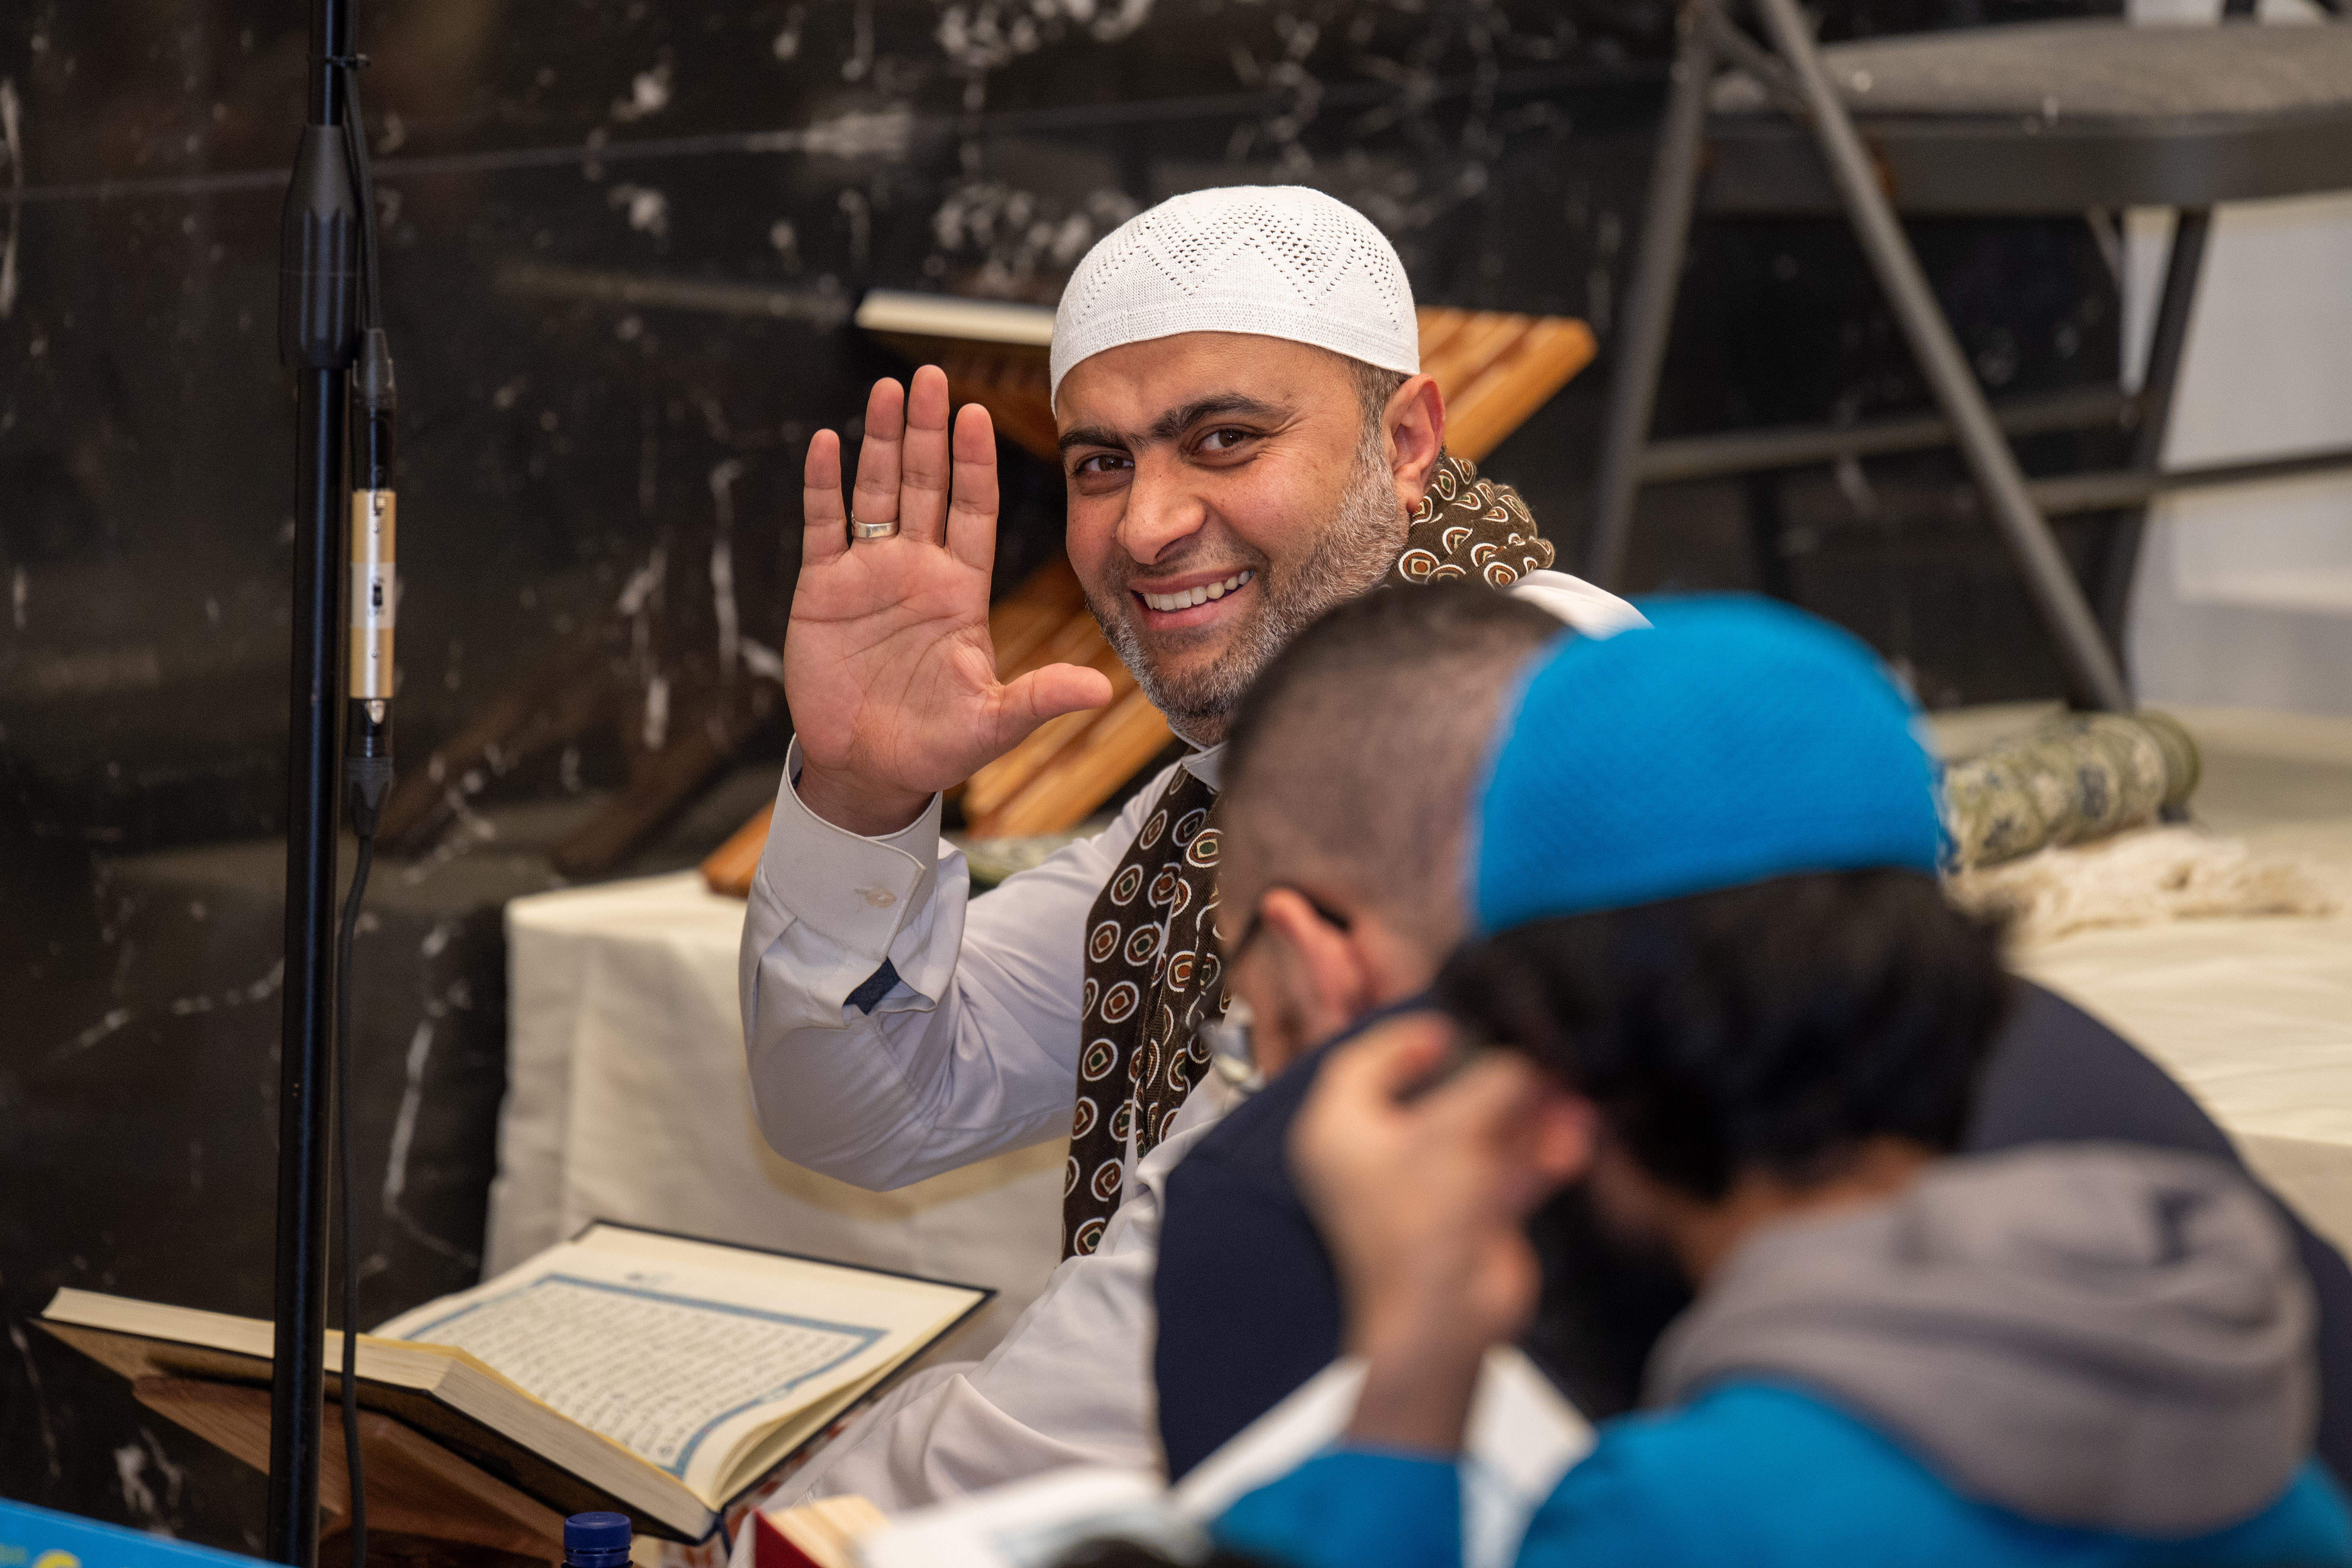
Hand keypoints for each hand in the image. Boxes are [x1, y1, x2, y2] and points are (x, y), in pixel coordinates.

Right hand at [786, 367, 1113, 834]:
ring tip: (885, 390)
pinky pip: (824, 526)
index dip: (973, 462)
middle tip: (930, 374)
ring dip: (878, 441)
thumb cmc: (935, 746)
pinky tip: (827, 444)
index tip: (976, 413)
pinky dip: (823, 486)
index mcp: (960, 589)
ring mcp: (868, 574)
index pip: (972, 508)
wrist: (870, 771)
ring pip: (875, 491)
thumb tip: (1100, 691)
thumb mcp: (993, 722)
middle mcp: (916, 569)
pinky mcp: (823, 590)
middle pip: (924, 484)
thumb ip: (1039, 697)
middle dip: (926, 430)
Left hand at [1290, 1016, 1592, 1452]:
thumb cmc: (1417, 1227)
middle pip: (1438, 1096)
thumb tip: (1524, 1061)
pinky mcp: (1470, 1217)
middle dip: (1495, 1080)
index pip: (1363, 1064)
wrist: (1440, 1324)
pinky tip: (1574, 1140)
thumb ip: (1491, 1085)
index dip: (1407, 1039)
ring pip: (1482, 1133)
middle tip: (1536, 1059)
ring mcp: (1428, 1189)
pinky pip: (1506, 1170)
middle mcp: (1379, 1157)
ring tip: (1570, 1100)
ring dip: (1529, 1116)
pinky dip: (1539, 1154)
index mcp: (1341, 1131)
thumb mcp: (1451, 1133)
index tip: (1453, 1025)